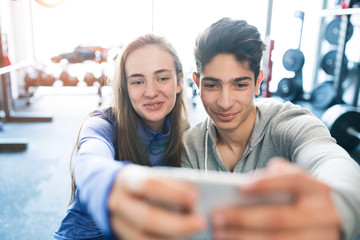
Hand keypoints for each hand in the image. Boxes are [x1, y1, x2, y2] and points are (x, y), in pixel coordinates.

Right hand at [108, 165, 205, 239]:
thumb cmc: (140, 182)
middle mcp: (118, 202)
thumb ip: (168, 184)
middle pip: (147, 218)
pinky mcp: (120, 235)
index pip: (148, 185)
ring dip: (170, 239)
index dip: (172, 192)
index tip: (195, 197)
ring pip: (142, 237)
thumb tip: (193, 200)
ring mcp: (117, 222)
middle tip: (201, 223)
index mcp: (127, 180)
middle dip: (176, 223)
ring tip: (192, 236)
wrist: (110, 191)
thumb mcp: (150, 175)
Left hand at [211, 158, 341, 239]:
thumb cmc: (302, 194)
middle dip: (245, 218)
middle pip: (279, 217)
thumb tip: (246, 182)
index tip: (239, 186)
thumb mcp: (297, 179)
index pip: (292, 181)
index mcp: (317, 189)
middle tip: (217, 216)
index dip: (267, 183)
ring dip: (245, 237)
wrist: (335, 216)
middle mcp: (323, 214)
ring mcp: (320, 237)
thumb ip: (278, 174)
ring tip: (220, 233)